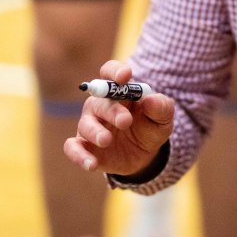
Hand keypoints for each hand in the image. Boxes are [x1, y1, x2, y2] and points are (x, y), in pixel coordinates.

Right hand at [64, 60, 174, 176]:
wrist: (145, 154)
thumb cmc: (151, 126)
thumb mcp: (163, 117)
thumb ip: (161, 107)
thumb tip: (150, 100)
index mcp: (119, 91)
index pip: (110, 71)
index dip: (115, 71)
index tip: (124, 77)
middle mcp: (101, 105)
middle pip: (99, 101)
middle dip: (111, 110)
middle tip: (125, 121)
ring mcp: (90, 125)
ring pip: (85, 124)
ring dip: (95, 131)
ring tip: (106, 140)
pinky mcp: (85, 146)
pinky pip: (72, 147)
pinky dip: (79, 155)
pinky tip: (92, 164)